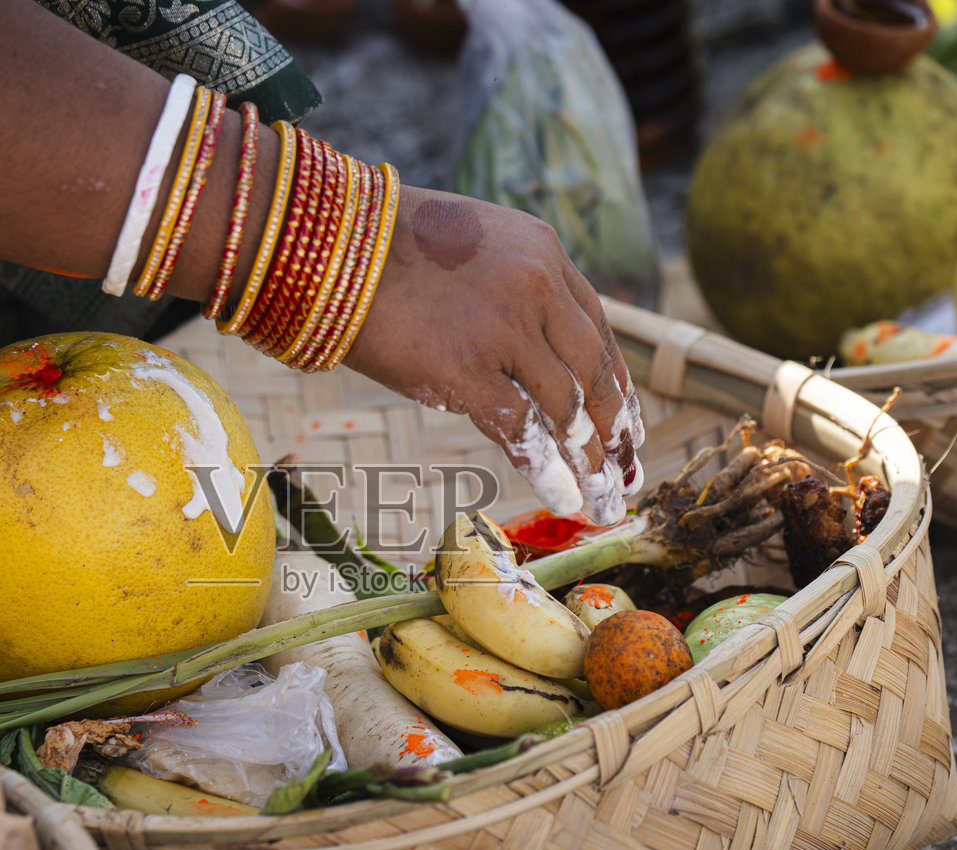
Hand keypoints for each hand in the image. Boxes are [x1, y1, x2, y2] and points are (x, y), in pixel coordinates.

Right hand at [343, 187, 644, 523]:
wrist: (330, 244)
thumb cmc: (383, 247)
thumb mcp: (470, 246)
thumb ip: (509, 288)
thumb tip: (526, 350)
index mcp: (542, 253)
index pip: (595, 329)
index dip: (615, 384)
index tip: (626, 422)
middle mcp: (536, 288)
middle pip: (591, 373)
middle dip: (613, 429)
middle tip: (626, 469)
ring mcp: (504, 330)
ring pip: (565, 408)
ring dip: (588, 459)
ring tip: (602, 497)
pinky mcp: (465, 370)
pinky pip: (521, 431)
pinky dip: (547, 470)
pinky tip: (566, 498)